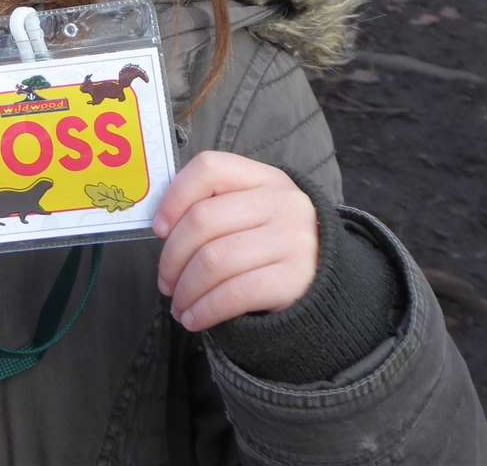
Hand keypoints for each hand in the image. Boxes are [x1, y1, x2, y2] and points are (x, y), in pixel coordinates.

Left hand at [153, 151, 318, 332]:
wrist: (327, 282)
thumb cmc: (269, 244)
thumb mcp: (250, 212)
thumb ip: (213, 207)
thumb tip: (161, 229)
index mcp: (264, 178)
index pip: (209, 169)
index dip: (174, 197)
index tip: (158, 229)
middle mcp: (283, 202)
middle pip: (204, 220)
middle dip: (172, 256)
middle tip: (164, 281)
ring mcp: (293, 240)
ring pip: (215, 260)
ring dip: (186, 289)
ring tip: (178, 303)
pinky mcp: (296, 279)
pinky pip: (235, 293)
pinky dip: (205, 309)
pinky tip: (193, 318)